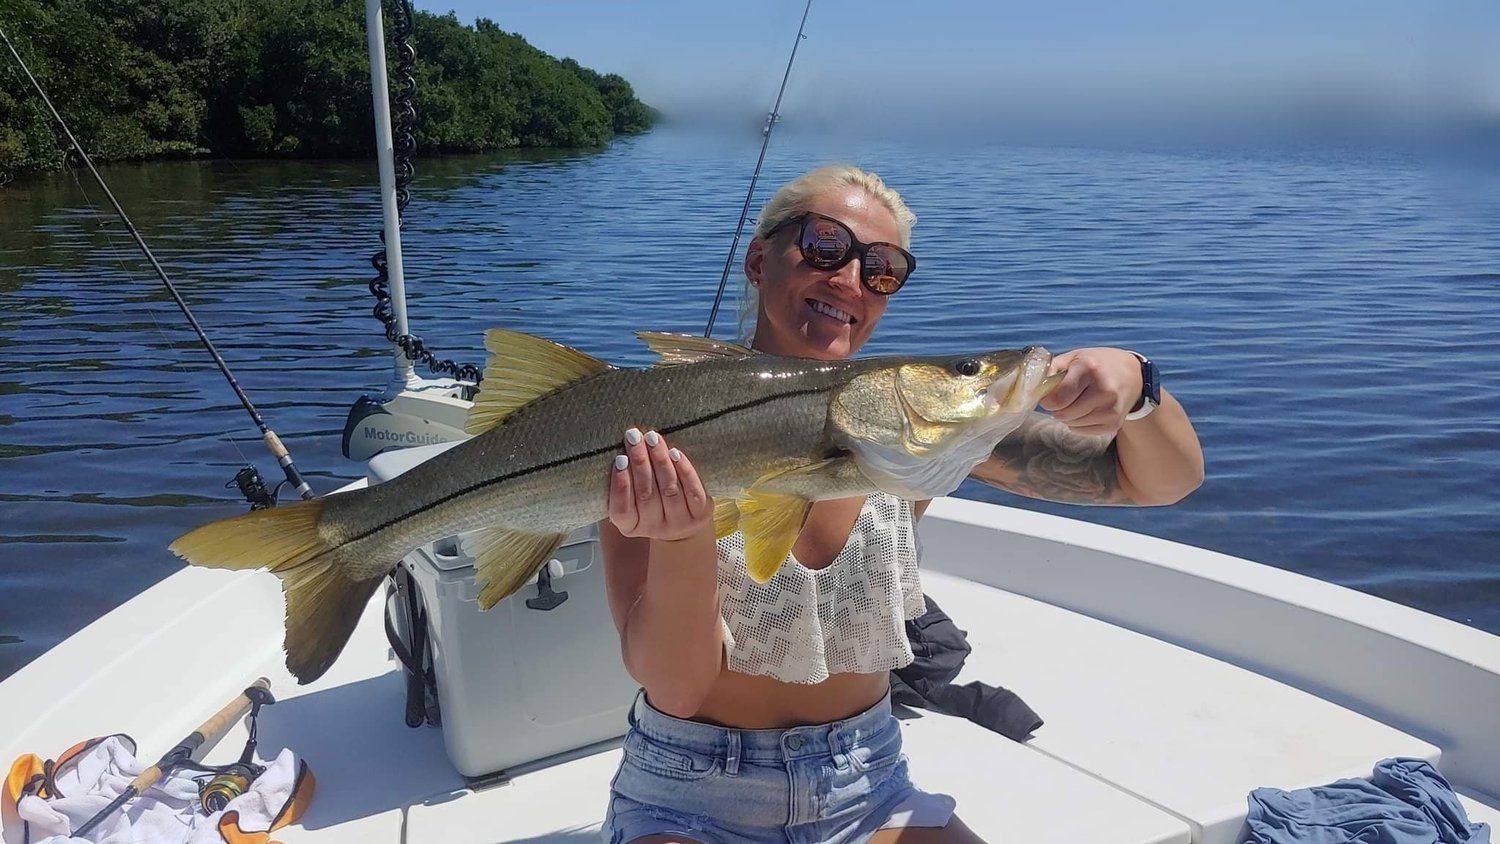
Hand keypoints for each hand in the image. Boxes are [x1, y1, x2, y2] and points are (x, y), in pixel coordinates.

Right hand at [608, 427, 713, 541]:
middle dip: (640, 462)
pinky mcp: (698, 514)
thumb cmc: (651, 502)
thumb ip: (625, 481)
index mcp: (631, 526)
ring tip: (652, 439)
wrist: (684, 524)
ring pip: (669, 489)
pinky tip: (674, 453)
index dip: (620, 484)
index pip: (622, 509)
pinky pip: (692, 490)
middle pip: (646, 494)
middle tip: (634, 437)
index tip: (620, 459)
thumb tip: (623, 448)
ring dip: (660, 460)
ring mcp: (678, 523)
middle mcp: (654, 527)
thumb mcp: (632, 500)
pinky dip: (683, 470)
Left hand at [1038, 348, 1144, 436]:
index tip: (1048, 395)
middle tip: (1063, 398)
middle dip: (1056, 408)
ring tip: (1077, 401)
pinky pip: (1082, 431)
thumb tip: (1033, 388)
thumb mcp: (1074, 358)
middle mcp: (1103, 390)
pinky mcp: (1114, 424)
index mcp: (1089, 369)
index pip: (1057, 398)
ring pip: (1071, 424)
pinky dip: (1078, 424)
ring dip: (1067, 416)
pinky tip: (1087, 410)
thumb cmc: (1097, 364)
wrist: (1133, 375)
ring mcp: (1111, 409)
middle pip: (1063, 414)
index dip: (1047, 400)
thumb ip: (1051, 370)